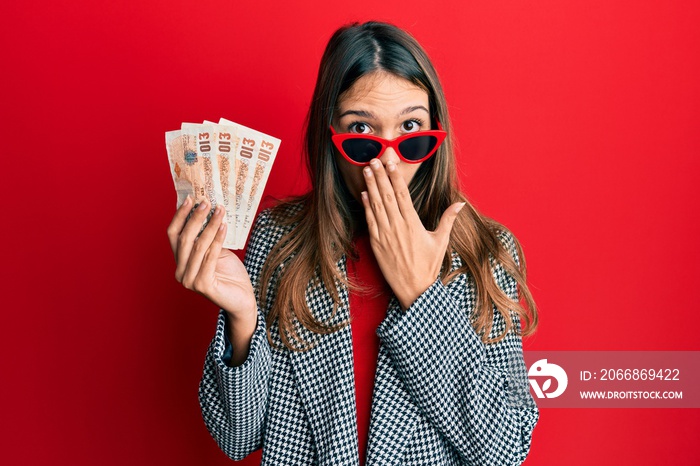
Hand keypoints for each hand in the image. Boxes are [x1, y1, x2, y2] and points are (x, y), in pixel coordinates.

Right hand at [167, 197, 255, 319]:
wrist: (242, 299)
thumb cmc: (230, 274)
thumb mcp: (217, 251)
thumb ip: (208, 237)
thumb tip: (209, 209)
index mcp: (180, 262)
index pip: (173, 235)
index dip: (180, 216)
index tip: (190, 199)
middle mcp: (180, 272)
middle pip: (184, 239)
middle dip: (196, 217)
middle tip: (207, 202)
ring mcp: (189, 280)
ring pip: (198, 246)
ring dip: (210, 225)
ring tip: (220, 211)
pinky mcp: (203, 286)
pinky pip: (210, 256)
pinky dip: (218, 240)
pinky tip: (224, 227)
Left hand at [360, 159, 464, 309]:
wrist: (415, 289)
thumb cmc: (429, 265)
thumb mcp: (441, 241)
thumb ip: (448, 219)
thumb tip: (460, 203)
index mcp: (413, 224)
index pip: (403, 195)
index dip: (396, 177)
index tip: (391, 163)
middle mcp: (398, 227)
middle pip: (387, 196)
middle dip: (380, 176)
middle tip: (375, 158)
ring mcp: (385, 235)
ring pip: (376, 206)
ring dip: (371, 186)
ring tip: (367, 170)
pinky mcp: (376, 244)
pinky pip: (370, 221)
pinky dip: (366, 206)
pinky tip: (363, 194)